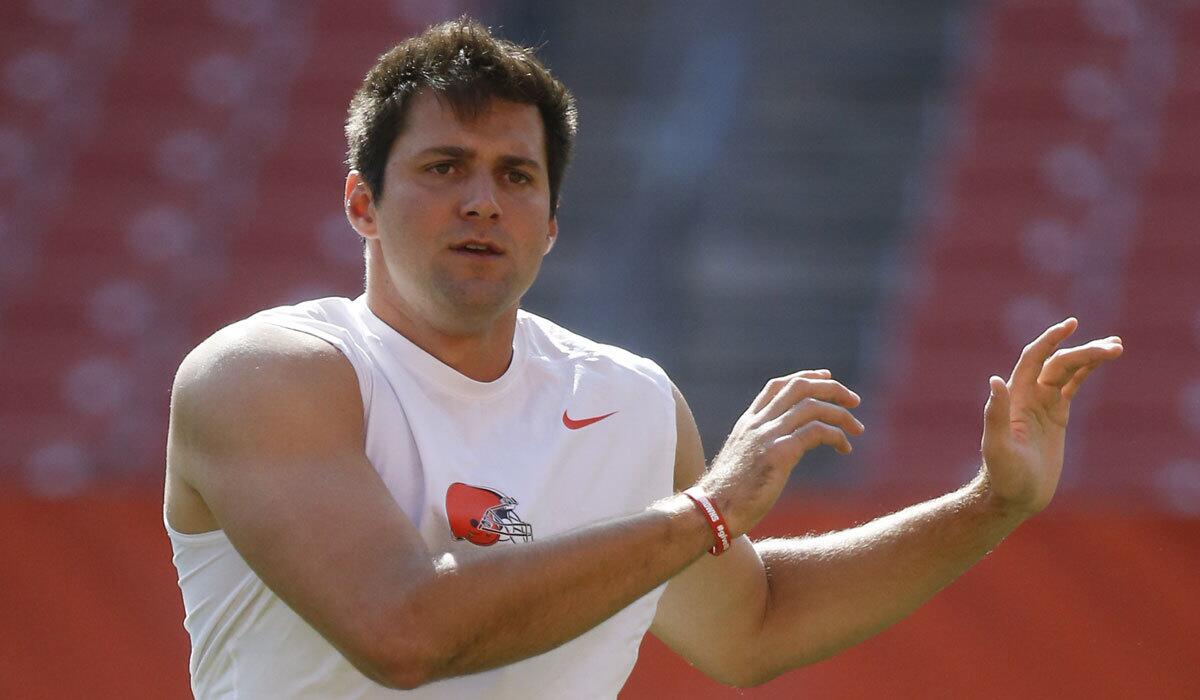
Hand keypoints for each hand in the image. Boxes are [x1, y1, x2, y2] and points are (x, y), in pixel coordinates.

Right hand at [698, 369, 864, 536]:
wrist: (712, 510)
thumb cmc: (727, 495)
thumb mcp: (742, 461)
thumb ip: (759, 447)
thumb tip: (781, 450)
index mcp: (748, 422)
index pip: (778, 385)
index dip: (805, 377)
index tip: (826, 377)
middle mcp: (758, 423)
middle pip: (799, 387)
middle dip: (831, 388)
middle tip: (854, 400)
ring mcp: (767, 435)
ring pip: (812, 406)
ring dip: (841, 414)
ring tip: (857, 429)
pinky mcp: (779, 453)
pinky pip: (816, 432)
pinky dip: (836, 436)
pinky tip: (844, 448)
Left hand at [980, 318, 1122, 517]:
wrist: (1014, 496)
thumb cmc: (1003, 476)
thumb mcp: (997, 447)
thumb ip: (995, 414)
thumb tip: (995, 380)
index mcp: (1016, 397)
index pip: (1034, 358)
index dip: (1050, 339)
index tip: (1071, 325)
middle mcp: (1028, 395)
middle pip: (1058, 363)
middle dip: (1084, 352)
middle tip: (1113, 347)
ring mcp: (1043, 404)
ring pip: (1068, 372)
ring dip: (1089, 357)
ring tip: (1116, 347)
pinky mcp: (1056, 416)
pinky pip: (1072, 387)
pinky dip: (1086, 372)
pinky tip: (1102, 361)